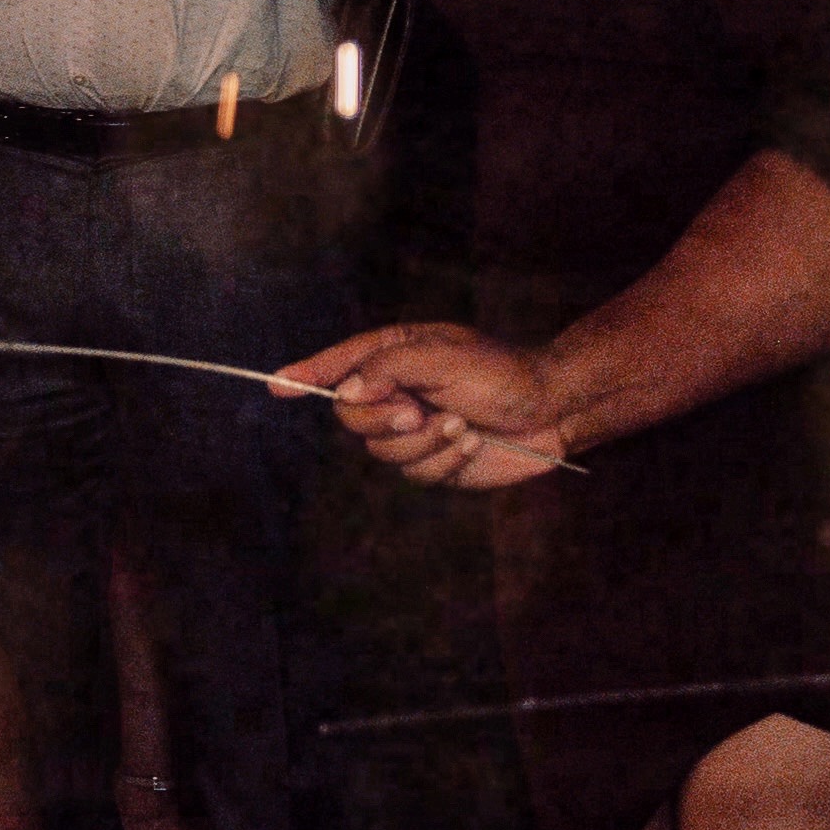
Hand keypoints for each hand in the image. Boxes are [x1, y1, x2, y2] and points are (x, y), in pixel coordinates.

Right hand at [282, 321, 576, 491]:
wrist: (554, 410)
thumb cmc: (502, 372)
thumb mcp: (440, 356)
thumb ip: (384, 369)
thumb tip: (344, 394)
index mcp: (392, 356)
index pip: (337, 365)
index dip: (305, 374)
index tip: (275, 385)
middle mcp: (396, 393)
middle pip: (350, 417)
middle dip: (383, 419)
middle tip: (419, 409)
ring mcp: (413, 430)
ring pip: (380, 450)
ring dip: (423, 441)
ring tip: (460, 425)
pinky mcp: (434, 462)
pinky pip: (414, 473)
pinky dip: (444, 459)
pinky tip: (472, 443)